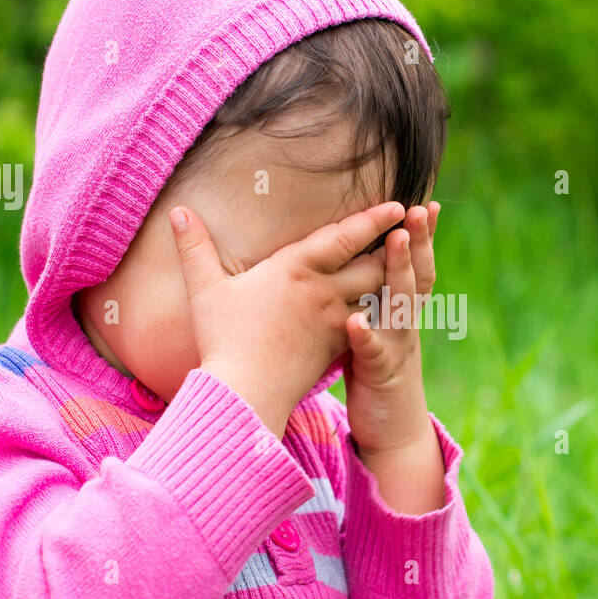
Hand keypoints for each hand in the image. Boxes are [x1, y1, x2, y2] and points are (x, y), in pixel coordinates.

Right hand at [168, 200, 404, 437]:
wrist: (244, 394)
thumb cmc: (222, 339)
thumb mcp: (206, 289)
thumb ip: (194, 247)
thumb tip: (178, 211)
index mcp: (296, 269)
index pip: (344, 236)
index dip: (373, 219)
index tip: (398, 204)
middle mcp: (324, 291)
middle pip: (373, 262)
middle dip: (397, 244)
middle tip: (419, 227)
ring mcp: (335, 320)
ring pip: (376, 293)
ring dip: (396, 276)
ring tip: (413, 260)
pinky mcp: (338, 346)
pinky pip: (370, 321)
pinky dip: (385, 308)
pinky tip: (394, 302)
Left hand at [342, 202, 444, 512]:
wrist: (393, 432)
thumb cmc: (376, 375)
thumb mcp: (377, 330)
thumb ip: (372, 298)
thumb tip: (359, 261)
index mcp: (401, 312)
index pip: (416, 266)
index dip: (422, 237)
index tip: (425, 202)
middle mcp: (405, 324)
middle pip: (416, 276)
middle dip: (418, 241)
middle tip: (417, 208)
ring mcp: (397, 348)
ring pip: (400, 304)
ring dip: (398, 272)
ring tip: (394, 242)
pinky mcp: (381, 374)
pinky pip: (375, 352)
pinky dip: (367, 336)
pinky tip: (355, 322)